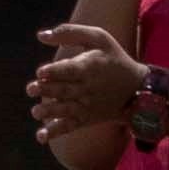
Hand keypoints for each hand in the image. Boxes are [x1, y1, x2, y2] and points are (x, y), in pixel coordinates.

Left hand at [29, 24, 158, 149]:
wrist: (137, 89)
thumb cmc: (113, 58)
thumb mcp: (99, 38)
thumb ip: (71, 33)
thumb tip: (41, 36)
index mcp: (89, 67)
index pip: (70, 70)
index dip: (55, 71)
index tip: (41, 72)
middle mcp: (87, 88)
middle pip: (64, 90)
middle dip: (47, 91)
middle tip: (31, 89)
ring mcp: (86, 105)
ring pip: (66, 110)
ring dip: (50, 112)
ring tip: (36, 111)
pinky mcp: (85, 118)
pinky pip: (69, 127)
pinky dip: (55, 132)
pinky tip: (41, 136)